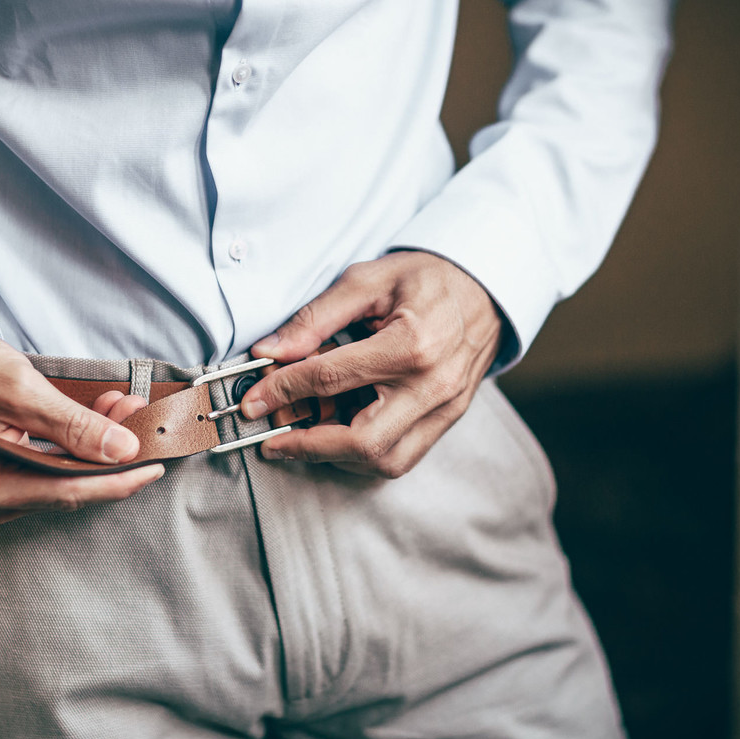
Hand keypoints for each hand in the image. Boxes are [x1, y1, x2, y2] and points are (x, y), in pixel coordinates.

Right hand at [0, 332, 162, 528]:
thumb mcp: (16, 387)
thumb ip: (70, 423)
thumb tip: (122, 450)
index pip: (68, 492)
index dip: (118, 480)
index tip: (156, 464)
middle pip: (71, 487)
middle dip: (112, 453)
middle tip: (139, 413)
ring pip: (68, 477)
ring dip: (99, 443)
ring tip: (121, 405)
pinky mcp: (6, 482)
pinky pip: (56, 469)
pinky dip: (81, 443)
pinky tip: (101, 414)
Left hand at [242, 251, 503, 477]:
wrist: (487, 287)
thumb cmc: (427, 277)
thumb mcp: (367, 280)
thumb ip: (316, 318)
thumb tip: (269, 351)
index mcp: (412, 344)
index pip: (331, 379)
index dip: (282, 390)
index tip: (252, 400)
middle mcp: (432, 385)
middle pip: (362, 441)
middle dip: (307, 446)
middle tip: (272, 439)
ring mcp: (445, 408)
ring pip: (385, 461)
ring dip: (336, 456)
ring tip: (303, 437)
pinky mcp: (448, 419)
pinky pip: (403, 456)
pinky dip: (364, 455)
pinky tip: (338, 435)